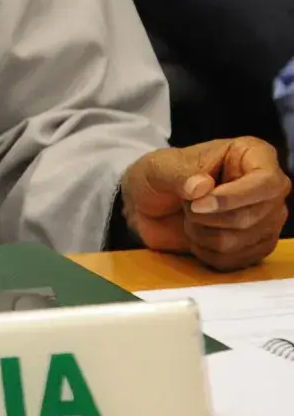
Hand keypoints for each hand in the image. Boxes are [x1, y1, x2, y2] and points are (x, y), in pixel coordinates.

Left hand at [122, 138, 290, 271]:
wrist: (147, 208)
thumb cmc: (157, 177)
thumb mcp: (158, 167)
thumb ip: (178, 174)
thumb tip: (201, 187)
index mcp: (252, 154)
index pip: (266, 181)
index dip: (233, 197)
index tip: (199, 203)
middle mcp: (268, 187)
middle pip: (252, 216)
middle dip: (207, 217)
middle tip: (187, 205)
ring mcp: (267, 219)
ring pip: (242, 240)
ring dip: (203, 234)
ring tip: (190, 217)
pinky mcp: (256, 246)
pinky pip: (236, 261)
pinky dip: (207, 251)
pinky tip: (197, 235)